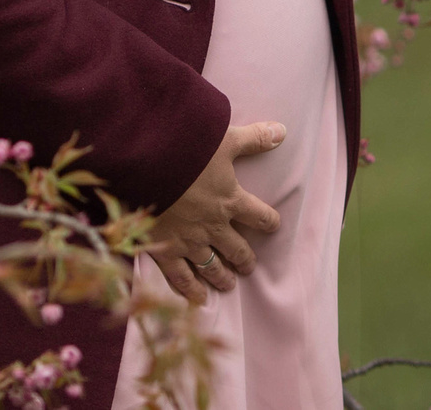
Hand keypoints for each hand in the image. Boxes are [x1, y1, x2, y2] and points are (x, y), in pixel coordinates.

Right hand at [144, 120, 283, 303]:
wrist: (147, 163)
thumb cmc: (187, 147)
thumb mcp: (225, 138)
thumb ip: (254, 138)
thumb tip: (283, 131)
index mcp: (230, 200)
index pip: (260, 216)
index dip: (269, 221)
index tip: (273, 225)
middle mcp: (213, 226)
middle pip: (237, 249)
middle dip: (244, 259)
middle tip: (248, 266)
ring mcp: (189, 242)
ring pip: (212, 268)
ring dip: (222, 278)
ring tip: (228, 286)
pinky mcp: (164, 250)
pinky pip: (181, 278)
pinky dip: (191, 291)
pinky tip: (198, 300)